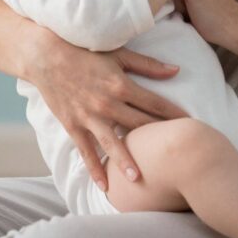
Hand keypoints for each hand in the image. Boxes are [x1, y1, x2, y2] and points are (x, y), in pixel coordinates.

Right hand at [24, 24, 188, 190]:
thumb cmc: (85, 52)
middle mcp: (107, 103)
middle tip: (176, 156)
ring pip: (112, 143)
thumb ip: (148, 65)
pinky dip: (94, 168)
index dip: (174, 114)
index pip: (154, 103)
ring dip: (125, 161)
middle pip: (138, 125)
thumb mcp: (119, 55)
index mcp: (121, 85)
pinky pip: (85, 151)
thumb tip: (176, 71)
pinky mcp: (73, 125)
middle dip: (158, 140)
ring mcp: (89, 117)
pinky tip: (104, 184)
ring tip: (138, 179)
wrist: (46, 56)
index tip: (191, 125)